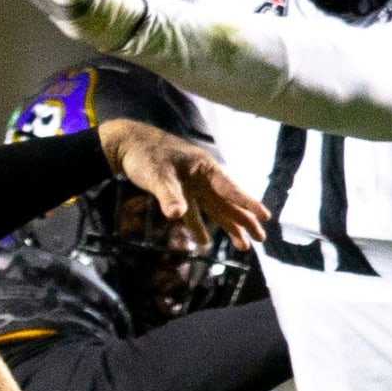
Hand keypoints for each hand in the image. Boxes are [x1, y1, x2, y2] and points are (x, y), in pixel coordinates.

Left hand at [96, 118, 269, 251]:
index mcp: (203, 167)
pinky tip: (203, 241)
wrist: (126, 144)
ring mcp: (191, 184)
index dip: (247, 203)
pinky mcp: (178, 190)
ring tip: (243, 245)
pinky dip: (198, 226)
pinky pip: (194, 211)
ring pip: (214, 208)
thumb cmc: (144, 155)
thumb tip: (179, 215)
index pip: (229, 188)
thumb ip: (169, 195)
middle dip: (244, 220)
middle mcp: (201, 176)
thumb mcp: (157, 175)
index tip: (265, 216)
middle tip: (261, 239)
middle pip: (227, 201)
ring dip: (227, 226)